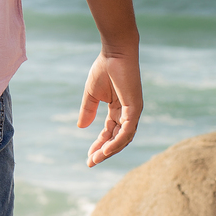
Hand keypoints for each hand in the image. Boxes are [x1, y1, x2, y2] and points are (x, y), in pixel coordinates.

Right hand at [78, 49, 141, 166]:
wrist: (115, 53)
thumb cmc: (104, 69)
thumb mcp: (91, 94)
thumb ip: (88, 110)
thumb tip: (81, 127)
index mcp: (118, 110)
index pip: (109, 132)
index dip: (99, 145)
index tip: (89, 157)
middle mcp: (127, 114)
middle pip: (117, 139)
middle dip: (104, 152)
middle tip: (91, 162)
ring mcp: (133, 112)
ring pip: (123, 138)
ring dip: (110, 150)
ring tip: (97, 158)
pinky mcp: (135, 108)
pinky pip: (127, 130)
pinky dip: (118, 141)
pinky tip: (107, 149)